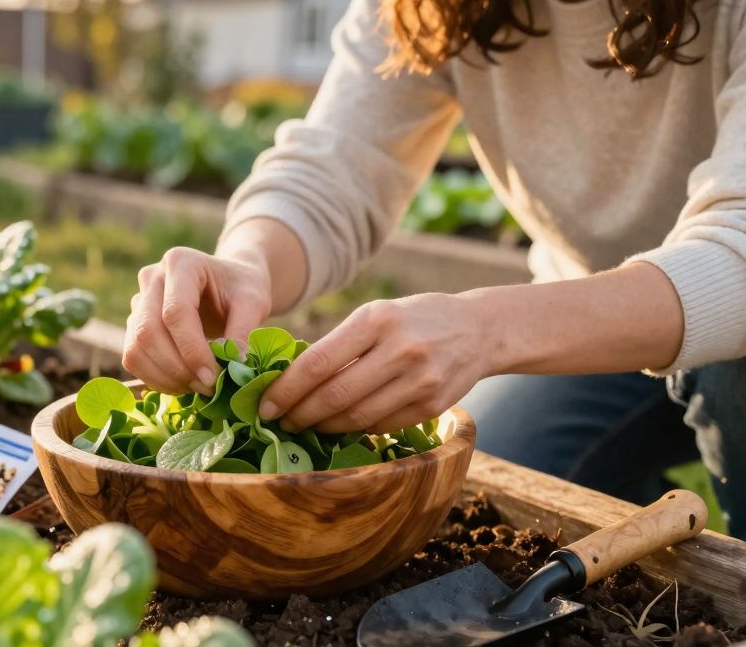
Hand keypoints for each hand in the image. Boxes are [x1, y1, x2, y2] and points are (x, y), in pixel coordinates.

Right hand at [125, 247, 272, 395]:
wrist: (229, 284)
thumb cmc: (241, 289)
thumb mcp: (254, 302)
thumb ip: (244, 330)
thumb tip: (232, 364)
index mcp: (181, 263)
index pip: (176, 312)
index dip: (191, 350)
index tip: (213, 376)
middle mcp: (152, 278)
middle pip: (148, 331)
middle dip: (176, 368)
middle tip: (207, 387)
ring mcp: (138, 300)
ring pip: (135, 347)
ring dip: (164, 377)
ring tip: (197, 388)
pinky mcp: (134, 323)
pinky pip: (132, 357)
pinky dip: (155, 378)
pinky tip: (183, 384)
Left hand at [258, 294, 488, 432]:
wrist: (479, 329)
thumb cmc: (414, 319)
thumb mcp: (378, 314)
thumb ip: (340, 343)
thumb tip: (290, 378)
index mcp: (377, 320)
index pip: (319, 362)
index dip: (287, 389)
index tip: (266, 404)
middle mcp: (400, 350)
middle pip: (335, 395)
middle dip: (300, 414)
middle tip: (279, 421)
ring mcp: (420, 381)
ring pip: (357, 418)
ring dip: (324, 427)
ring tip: (305, 425)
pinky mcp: (433, 407)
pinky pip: (381, 426)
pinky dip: (355, 430)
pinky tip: (339, 427)